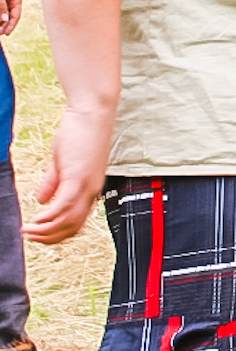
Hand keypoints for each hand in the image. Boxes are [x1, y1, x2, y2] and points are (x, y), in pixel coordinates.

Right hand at [26, 105, 114, 243]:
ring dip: (46, 231)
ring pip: (67, 220)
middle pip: (73, 226)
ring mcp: (87, 184)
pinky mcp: (78, 176)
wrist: (93, 111)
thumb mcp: (64, 162)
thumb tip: (42, 201)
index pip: (77, 222)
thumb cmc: (81, 132)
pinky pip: (64, 206)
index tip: (39, 236)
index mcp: (90, 187)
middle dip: (50, 237)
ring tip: (28, 232)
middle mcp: (92, 190)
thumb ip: (54, 182)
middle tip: (30, 238)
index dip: (58, 233)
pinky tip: (36, 221)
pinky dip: (50, 218)